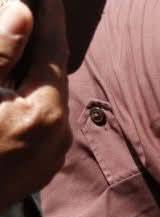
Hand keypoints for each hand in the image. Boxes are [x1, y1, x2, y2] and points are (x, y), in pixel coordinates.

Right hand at [0, 0, 69, 209]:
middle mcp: (58, 136)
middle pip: (54, 75)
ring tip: (22, 45)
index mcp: (45, 113)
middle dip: (43, 42)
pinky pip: (40, 123)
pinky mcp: (37, 171)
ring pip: (48, 100)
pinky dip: (29, 98)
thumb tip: (24, 14)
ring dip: (35, 72)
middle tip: (36, 11)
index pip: (53, 50)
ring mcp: (50, 158)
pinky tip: (13, 87)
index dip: (50, 17)